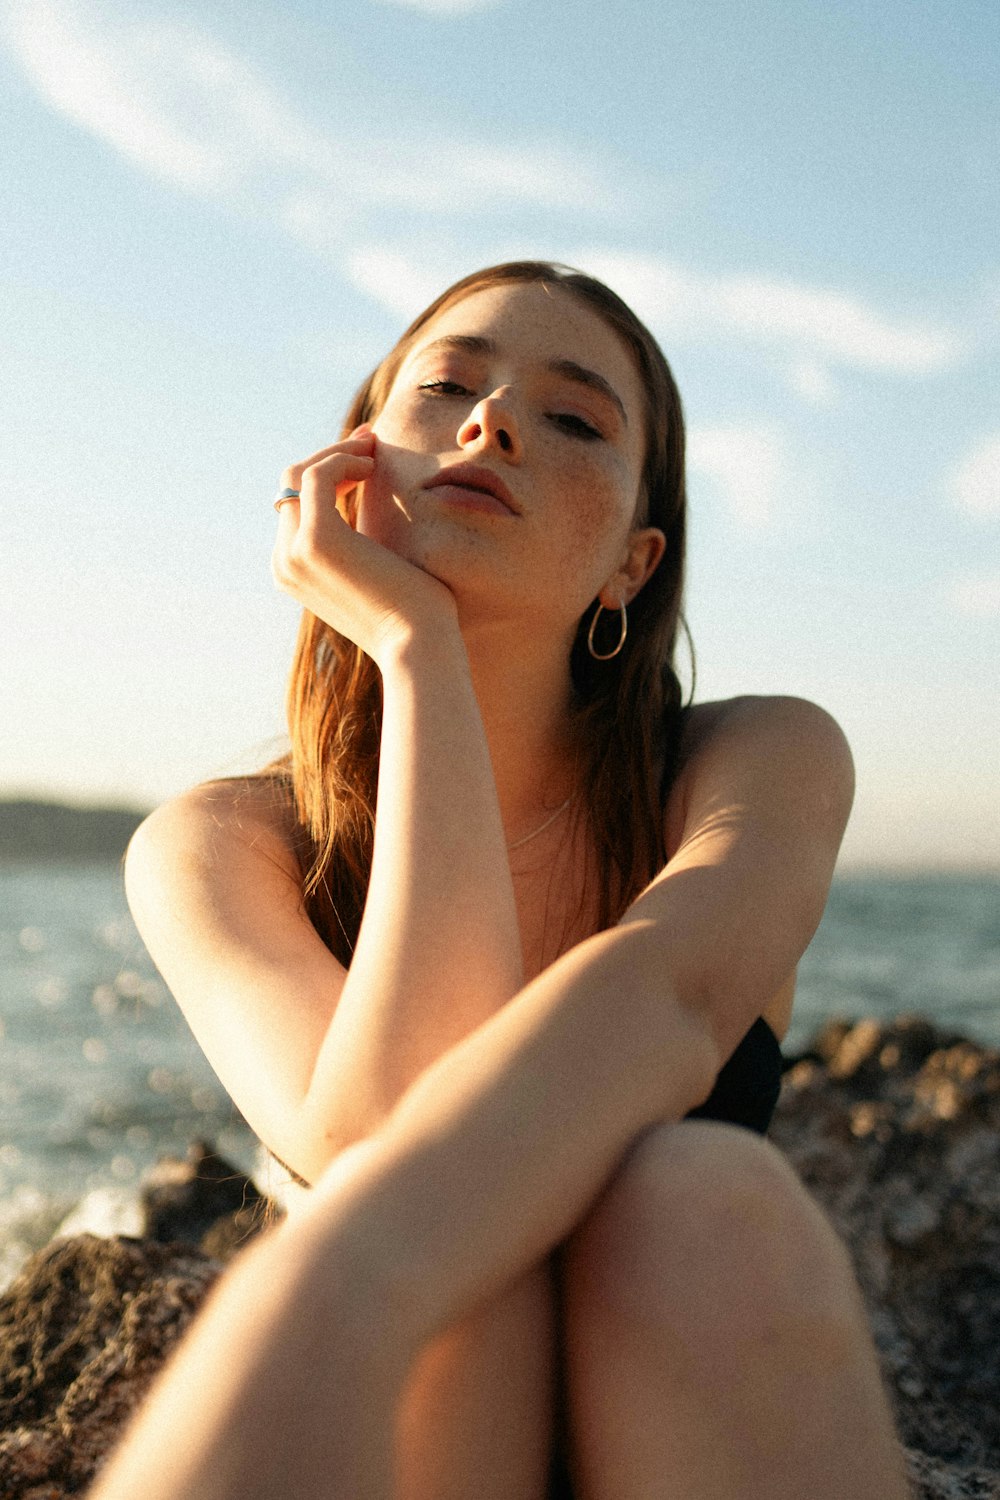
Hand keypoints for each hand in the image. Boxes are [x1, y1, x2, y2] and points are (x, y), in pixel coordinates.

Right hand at [271, 428, 458, 665]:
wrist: (418, 643)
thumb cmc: (412, 609)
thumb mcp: (377, 562)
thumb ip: (360, 531)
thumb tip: (365, 484)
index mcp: (293, 569)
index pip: (297, 503)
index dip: (329, 471)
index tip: (366, 454)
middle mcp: (284, 562)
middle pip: (292, 483)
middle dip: (331, 454)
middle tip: (372, 441)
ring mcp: (295, 552)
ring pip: (299, 473)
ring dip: (338, 453)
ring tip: (375, 451)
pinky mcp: (316, 540)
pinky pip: (318, 475)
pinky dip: (344, 459)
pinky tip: (372, 465)